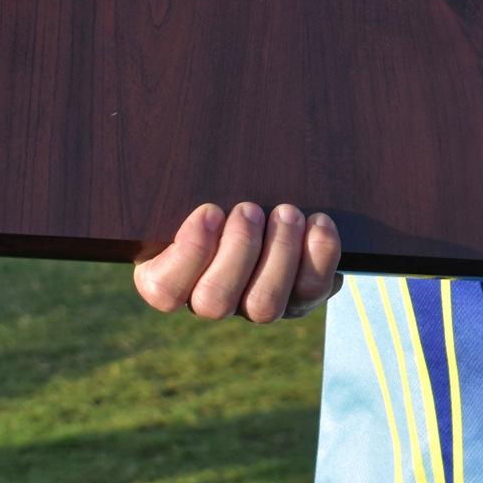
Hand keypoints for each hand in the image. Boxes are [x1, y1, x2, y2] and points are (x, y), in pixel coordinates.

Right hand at [132, 201, 343, 321]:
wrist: (267, 203)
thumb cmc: (218, 195)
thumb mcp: (188, 191)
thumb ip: (177, 193)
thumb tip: (168, 176)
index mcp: (172, 275)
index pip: (164, 290)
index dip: (189, 253)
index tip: (210, 210)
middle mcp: (211, 301)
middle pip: (214, 302)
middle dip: (237, 249)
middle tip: (249, 208)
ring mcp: (255, 305)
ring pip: (263, 305)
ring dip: (278, 252)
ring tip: (287, 212)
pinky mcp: (298, 299)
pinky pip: (310, 290)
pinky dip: (318, 255)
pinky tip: (318, 222)